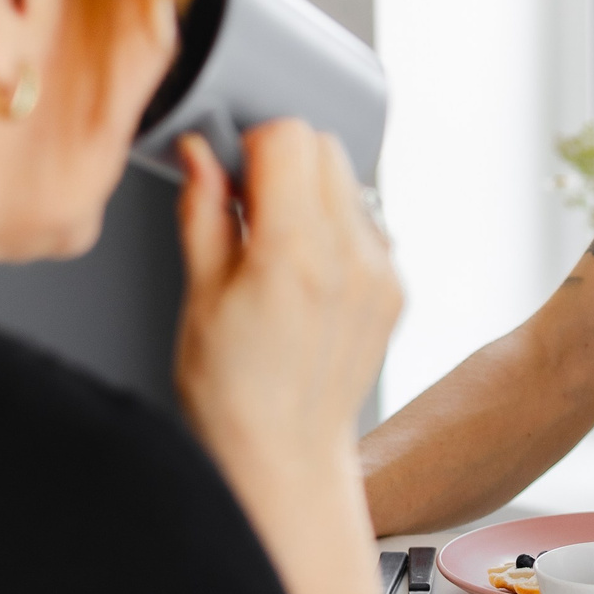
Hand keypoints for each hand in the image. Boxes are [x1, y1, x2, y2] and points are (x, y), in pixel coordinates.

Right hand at [175, 124, 401, 497]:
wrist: (285, 457)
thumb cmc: (232, 394)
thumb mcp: (198, 293)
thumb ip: (203, 210)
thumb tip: (198, 152)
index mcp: (295, 252)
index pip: (290, 136)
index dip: (249, 146)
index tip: (229, 176)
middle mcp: (351, 257)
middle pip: (326, 148)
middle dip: (282, 162)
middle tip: (246, 209)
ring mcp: (382, 274)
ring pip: (350, 183)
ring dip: (311, 194)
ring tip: (274, 249)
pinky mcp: (395, 290)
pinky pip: (368, 226)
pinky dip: (336, 230)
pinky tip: (304, 275)